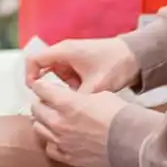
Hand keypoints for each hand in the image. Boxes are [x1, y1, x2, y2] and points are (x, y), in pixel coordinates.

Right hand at [24, 36, 139, 93]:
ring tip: (79, 93)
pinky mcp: (81, 61)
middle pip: (44, 68)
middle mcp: (65, 51)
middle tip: (59, 100)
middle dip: (50, 86)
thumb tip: (63, 115)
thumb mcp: (95, 87)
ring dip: (63, 86)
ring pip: (56, 73)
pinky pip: (67, 74)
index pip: (34, 60)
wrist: (137, 56)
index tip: (36, 93)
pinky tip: (85, 91)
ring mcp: (73, 55)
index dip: (30, 76)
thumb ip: (76, 100)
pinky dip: (72, 84)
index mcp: (64, 51)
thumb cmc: (116, 65)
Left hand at [29, 77, 127, 166]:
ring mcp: (61, 141)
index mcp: (66, 103)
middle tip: (48, 101)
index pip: (40, 89)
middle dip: (41, 102)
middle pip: (36, 108)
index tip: (42, 86)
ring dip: (43, 120)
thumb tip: (75, 98)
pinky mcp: (67, 156)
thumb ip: (80, 95)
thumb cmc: (120, 116)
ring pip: (38, 127)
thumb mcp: (100, 94)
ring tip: (51, 118)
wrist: (131, 142)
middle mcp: (58, 122)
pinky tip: (59, 137)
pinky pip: (49, 147)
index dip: (41, 86)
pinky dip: (51, 140)